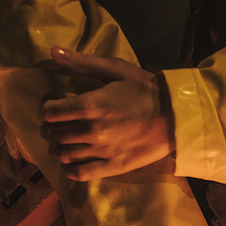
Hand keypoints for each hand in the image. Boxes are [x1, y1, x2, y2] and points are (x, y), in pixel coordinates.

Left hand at [39, 48, 172, 181]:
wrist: (176, 115)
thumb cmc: (145, 89)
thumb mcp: (115, 69)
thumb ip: (83, 62)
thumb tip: (54, 51)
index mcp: (90, 104)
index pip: (51, 112)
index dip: (48, 108)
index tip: (54, 107)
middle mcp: (91, 130)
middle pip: (55, 134)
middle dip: (50, 128)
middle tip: (56, 126)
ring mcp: (101, 151)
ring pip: (64, 154)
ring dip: (58, 148)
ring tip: (63, 143)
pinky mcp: (112, 166)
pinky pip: (80, 174)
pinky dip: (70, 169)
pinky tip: (72, 163)